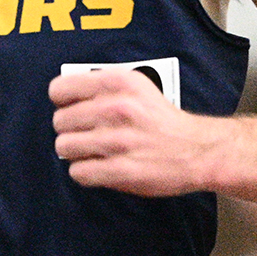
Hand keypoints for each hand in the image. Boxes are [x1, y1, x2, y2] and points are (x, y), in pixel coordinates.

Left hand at [49, 67, 213, 196]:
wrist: (197, 150)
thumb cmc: (163, 120)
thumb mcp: (137, 87)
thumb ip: (103, 88)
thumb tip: (65, 98)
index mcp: (118, 83)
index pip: (59, 89)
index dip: (62, 103)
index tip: (71, 109)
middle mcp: (115, 108)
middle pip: (59, 121)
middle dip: (70, 129)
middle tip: (86, 134)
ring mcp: (117, 140)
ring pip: (64, 147)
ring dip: (75, 152)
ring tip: (92, 152)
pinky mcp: (120, 170)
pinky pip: (78, 172)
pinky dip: (85, 172)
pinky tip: (99, 167)